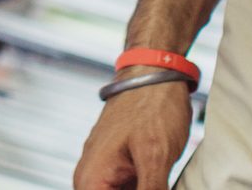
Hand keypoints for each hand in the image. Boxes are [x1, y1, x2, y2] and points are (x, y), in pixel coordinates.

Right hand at [74, 79, 193, 188]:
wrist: (155, 73)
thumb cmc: (151, 106)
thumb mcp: (155, 158)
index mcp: (90, 180)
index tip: (151, 188)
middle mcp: (91, 178)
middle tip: (159, 183)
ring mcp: (105, 172)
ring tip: (160, 180)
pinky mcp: (119, 168)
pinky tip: (161, 183)